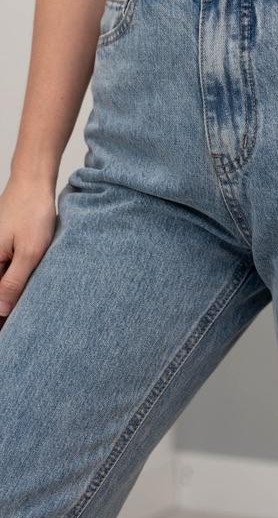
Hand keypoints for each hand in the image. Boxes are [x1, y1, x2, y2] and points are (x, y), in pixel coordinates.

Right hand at [0, 174, 57, 327]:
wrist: (33, 182)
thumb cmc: (32, 212)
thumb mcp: (29, 252)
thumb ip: (13, 282)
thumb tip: (1, 312)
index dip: (2, 320)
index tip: (10, 336)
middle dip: (7, 308)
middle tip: (19, 329)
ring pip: (1, 283)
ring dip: (11, 295)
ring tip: (24, 315)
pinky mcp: (2, 249)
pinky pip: (4, 272)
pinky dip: (14, 281)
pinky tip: (26, 289)